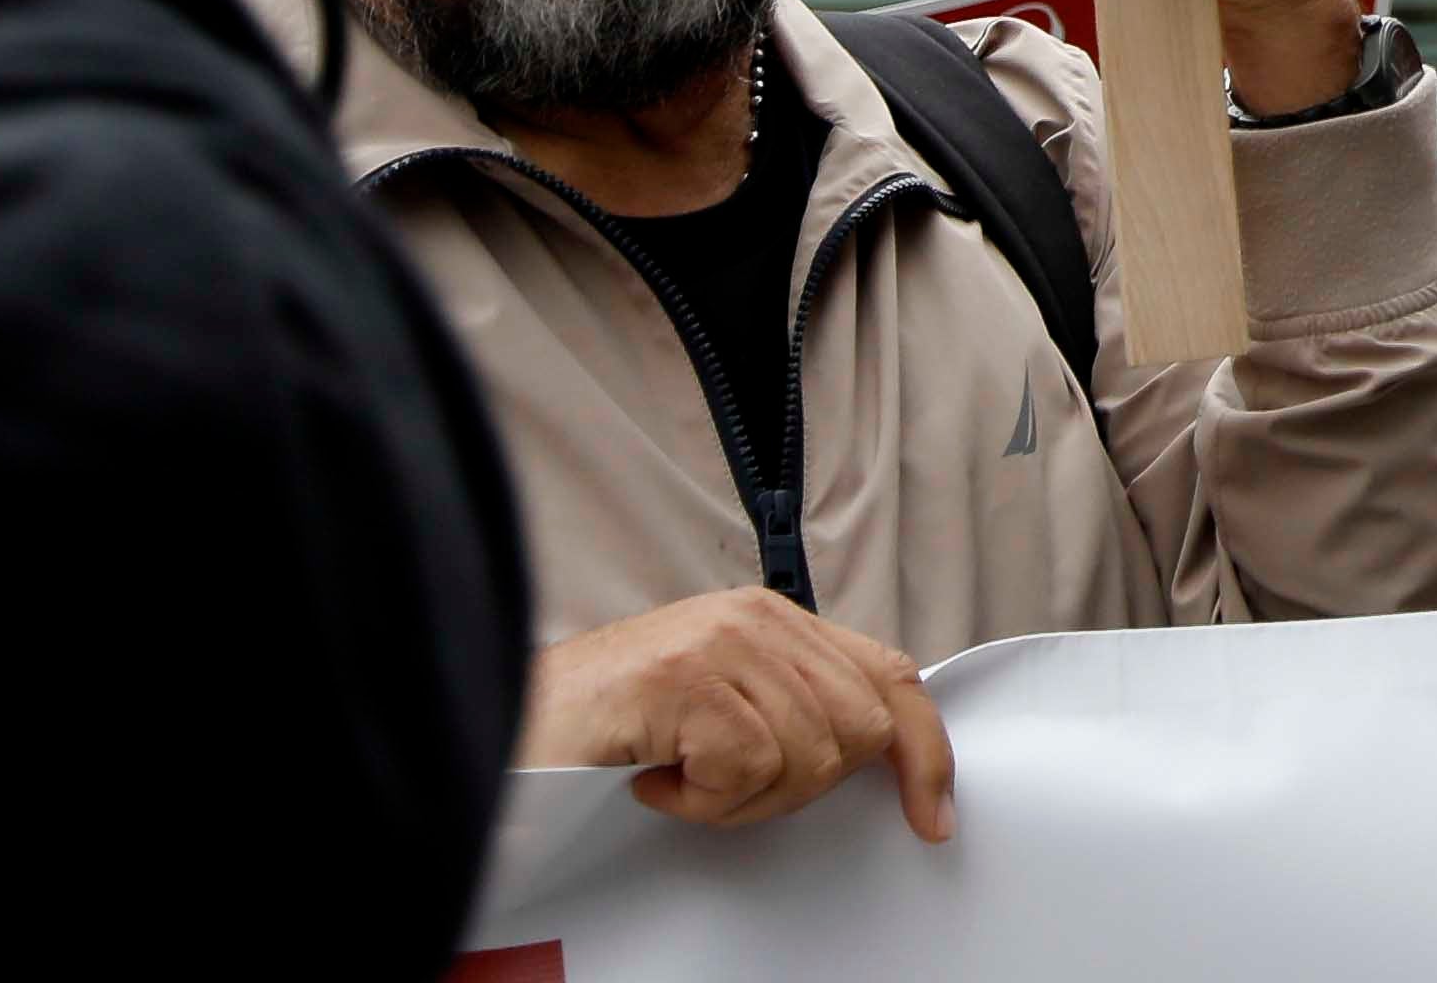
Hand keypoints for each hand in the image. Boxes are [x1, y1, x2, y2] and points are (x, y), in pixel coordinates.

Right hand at [521, 589, 955, 837]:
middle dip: (799, 788)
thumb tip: (877, 757)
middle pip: (856, 731)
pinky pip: (745, 769)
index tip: (932, 817)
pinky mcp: (684, 679)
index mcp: (776, 621)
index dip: (923, 750)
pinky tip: (654, 780)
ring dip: (740, 799)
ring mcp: (720, 643)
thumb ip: (790, 709)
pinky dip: (701, 801)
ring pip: (805, 757)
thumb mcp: (718, 709)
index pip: (890, 677)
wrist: (504, 723)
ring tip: (680, 780)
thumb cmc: (605, 730)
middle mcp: (758, 618)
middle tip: (723, 791)